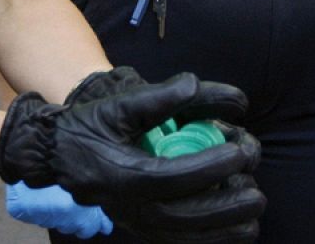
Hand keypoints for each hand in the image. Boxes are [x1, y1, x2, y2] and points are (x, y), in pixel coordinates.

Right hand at [0, 70, 264, 240]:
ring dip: (225, 230)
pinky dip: (212, 240)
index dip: (213, 165)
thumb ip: (158, 96)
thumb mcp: (118, 105)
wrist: (58, 154)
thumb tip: (194, 86)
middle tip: (256, 187)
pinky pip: (181, 242)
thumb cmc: (90, 125)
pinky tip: (240, 231)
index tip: (241, 151)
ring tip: (254, 212)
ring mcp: (137, 222)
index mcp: (126, 175)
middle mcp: (132, 207)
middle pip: (187, 216)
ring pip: (187, 236)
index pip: (177, 176)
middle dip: (228, 204)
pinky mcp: (143, 228)